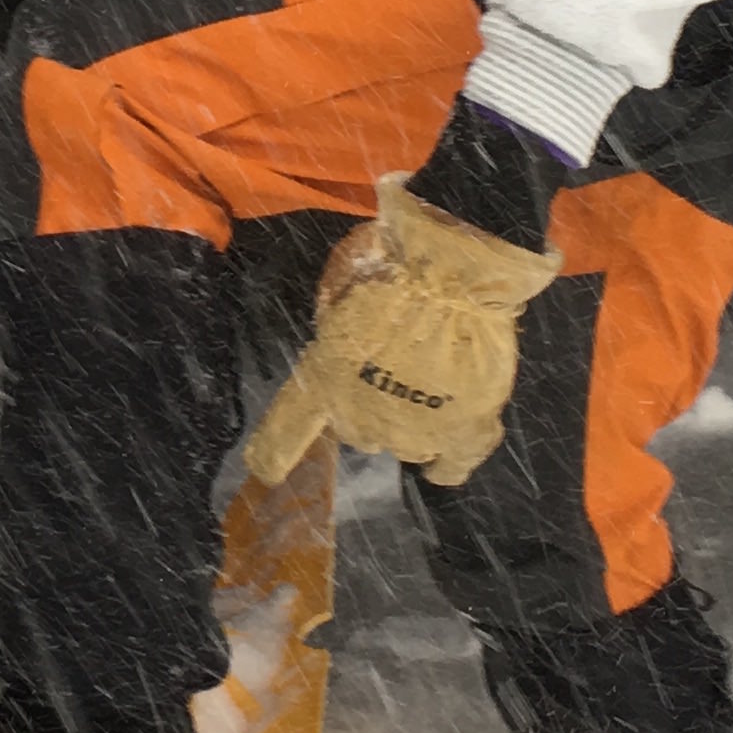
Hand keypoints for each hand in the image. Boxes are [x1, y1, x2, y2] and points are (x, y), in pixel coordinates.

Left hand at [246, 178, 560, 491]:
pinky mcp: (465, 431)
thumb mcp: (339, 284)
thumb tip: (348, 331)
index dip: (273, 457)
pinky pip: (454, 464)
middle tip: (393, 359)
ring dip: (411, 414)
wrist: (457, 269)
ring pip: (405, 439)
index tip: (266, 471)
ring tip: (433, 372)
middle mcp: (362, 419)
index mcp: (321, 381)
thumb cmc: (389, 261)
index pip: (285, 433)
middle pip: (359, 428)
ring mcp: (414, 433)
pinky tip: (452, 445)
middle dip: (369, 401)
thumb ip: (337, 322)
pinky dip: (450, 458)